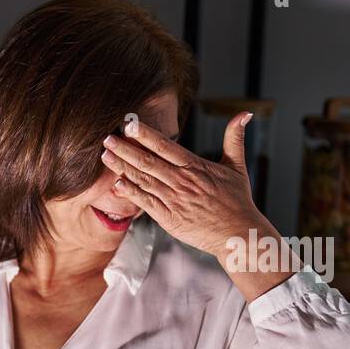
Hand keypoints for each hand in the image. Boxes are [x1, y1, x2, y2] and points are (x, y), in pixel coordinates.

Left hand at [100, 113, 273, 269]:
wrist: (237, 234)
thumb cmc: (237, 201)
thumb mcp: (237, 166)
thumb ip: (235, 138)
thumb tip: (244, 114)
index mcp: (195, 167)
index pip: (166, 147)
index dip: (146, 136)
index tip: (130, 125)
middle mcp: (182, 182)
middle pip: (148, 162)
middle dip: (126, 149)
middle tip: (108, 138)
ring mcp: (173, 200)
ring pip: (143, 180)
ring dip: (122, 167)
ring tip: (106, 155)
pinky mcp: (168, 218)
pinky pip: (146, 203)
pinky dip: (131, 193)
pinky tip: (116, 183)